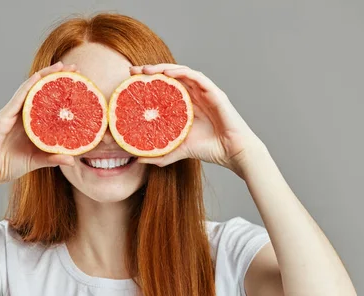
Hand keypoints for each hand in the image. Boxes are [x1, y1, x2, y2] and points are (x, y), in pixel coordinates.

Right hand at [0, 62, 77, 185]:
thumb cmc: (9, 165)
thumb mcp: (36, 161)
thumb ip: (52, 158)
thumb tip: (72, 159)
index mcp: (28, 122)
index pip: (45, 99)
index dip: (59, 88)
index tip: (77, 81)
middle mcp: (20, 114)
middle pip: (38, 89)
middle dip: (55, 76)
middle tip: (74, 67)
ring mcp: (10, 114)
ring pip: (28, 89)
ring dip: (43, 75)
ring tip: (60, 67)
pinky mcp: (2, 118)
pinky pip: (17, 99)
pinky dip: (27, 87)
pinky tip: (38, 78)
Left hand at [129, 64, 266, 177]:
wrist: (233, 153)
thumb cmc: (210, 149)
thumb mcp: (179, 151)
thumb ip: (160, 154)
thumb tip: (138, 159)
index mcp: (186, 105)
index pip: (164, 88)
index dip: (148, 83)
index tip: (130, 81)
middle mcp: (194, 96)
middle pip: (170, 77)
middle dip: (151, 71)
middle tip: (133, 71)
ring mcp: (205, 93)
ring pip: (182, 72)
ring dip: (163, 68)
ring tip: (146, 70)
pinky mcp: (214, 92)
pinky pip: (196, 77)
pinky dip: (182, 72)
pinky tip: (167, 73)